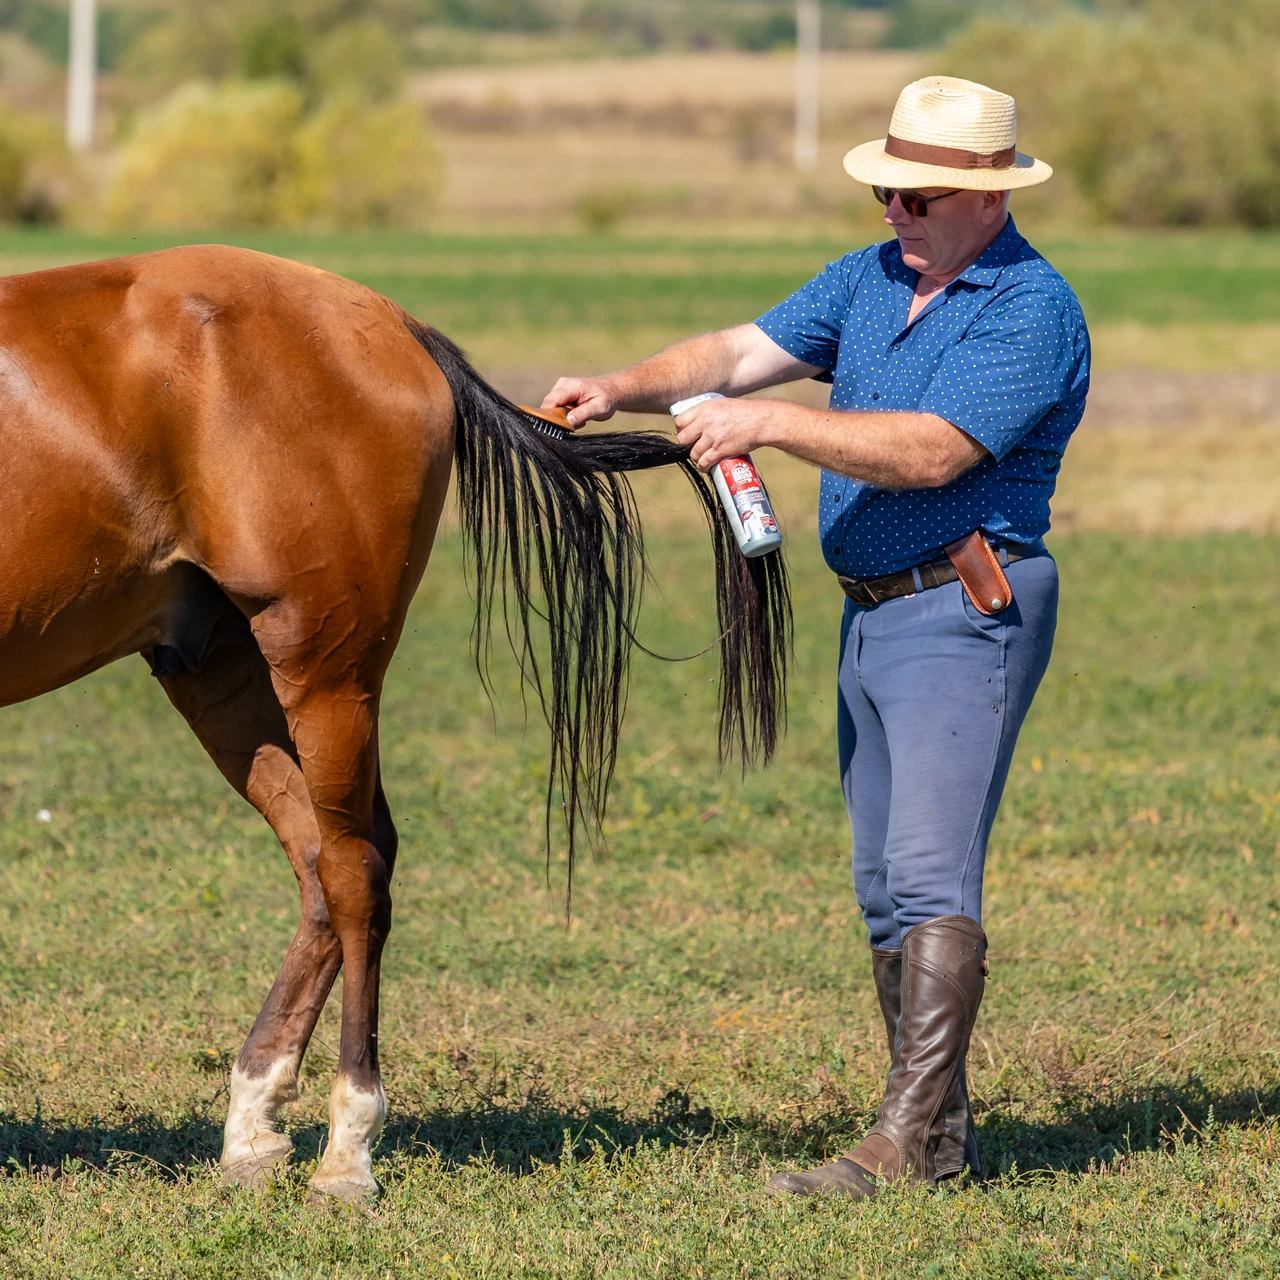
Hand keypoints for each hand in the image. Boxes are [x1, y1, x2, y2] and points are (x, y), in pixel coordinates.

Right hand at [541, 376, 618, 427]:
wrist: (612, 390)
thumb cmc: (607, 398)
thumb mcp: (598, 409)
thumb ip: (582, 414)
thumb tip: (567, 422)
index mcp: (571, 386)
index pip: (550, 401)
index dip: (549, 415)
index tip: (556, 428)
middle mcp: (562, 384)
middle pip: (549, 405)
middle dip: (558, 418)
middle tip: (575, 423)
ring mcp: (561, 388)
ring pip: (552, 408)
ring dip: (563, 417)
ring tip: (579, 417)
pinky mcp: (561, 393)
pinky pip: (557, 407)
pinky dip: (565, 414)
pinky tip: (577, 414)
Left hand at [673, 397, 788, 472]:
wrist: (761, 421)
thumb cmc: (746, 412)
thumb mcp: (723, 405)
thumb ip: (709, 413)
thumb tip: (699, 421)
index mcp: (704, 408)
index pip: (680, 421)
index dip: (681, 429)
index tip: (688, 433)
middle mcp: (705, 422)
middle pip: (682, 438)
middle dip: (687, 444)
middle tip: (695, 445)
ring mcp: (712, 437)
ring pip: (693, 453)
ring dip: (697, 457)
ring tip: (703, 457)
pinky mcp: (720, 450)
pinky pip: (704, 462)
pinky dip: (703, 467)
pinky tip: (706, 466)